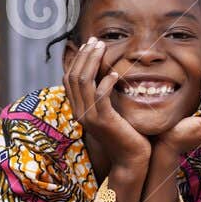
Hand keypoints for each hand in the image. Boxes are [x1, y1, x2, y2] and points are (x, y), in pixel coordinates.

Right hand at [64, 37, 149, 178]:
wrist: (131, 160)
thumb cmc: (125, 134)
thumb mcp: (111, 111)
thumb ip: (105, 96)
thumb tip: (108, 73)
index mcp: (79, 109)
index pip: (69, 78)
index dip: (78, 59)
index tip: (90, 45)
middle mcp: (79, 112)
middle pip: (74, 76)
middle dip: (84, 55)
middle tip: (96, 41)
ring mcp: (90, 117)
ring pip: (84, 82)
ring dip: (93, 61)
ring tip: (103, 48)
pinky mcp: (103, 121)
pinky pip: (100, 96)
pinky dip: (106, 81)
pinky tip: (115, 73)